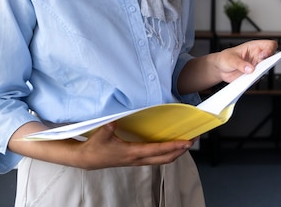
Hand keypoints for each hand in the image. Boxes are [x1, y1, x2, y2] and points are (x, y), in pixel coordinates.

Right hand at [74, 123, 192, 169]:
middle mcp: (137, 159)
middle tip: (192, 140)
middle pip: (165, 159)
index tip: (186, 142)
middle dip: (180, 151)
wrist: (87, 159)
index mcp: (132, 153)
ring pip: (162, 160)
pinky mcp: (135, 160)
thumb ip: (110, 126)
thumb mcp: (102, 134)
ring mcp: (137, 161)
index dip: (173, 146)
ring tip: (185, 142)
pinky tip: (169, 144)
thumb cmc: (95, 147)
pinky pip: (155, 158)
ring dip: (175, 152)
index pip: (157, 150)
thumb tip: (118, 118)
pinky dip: (166, 152)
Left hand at [212, 39, 277, 82]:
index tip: (264, 55)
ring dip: (262, 72)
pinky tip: (248, 79)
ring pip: (266, 68)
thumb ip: (240, 64)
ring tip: (252, 74)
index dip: (270, 49)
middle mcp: (257, 56)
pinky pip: (259, 77)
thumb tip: (250, 69)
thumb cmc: (224, 58)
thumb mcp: (230, 59)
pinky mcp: (253, 74)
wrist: (220, 69)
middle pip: (271, 57)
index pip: (269, 44)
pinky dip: (256, 79)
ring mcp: (256, 65)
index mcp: (253, 47)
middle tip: (260, 66)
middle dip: (268, 62)